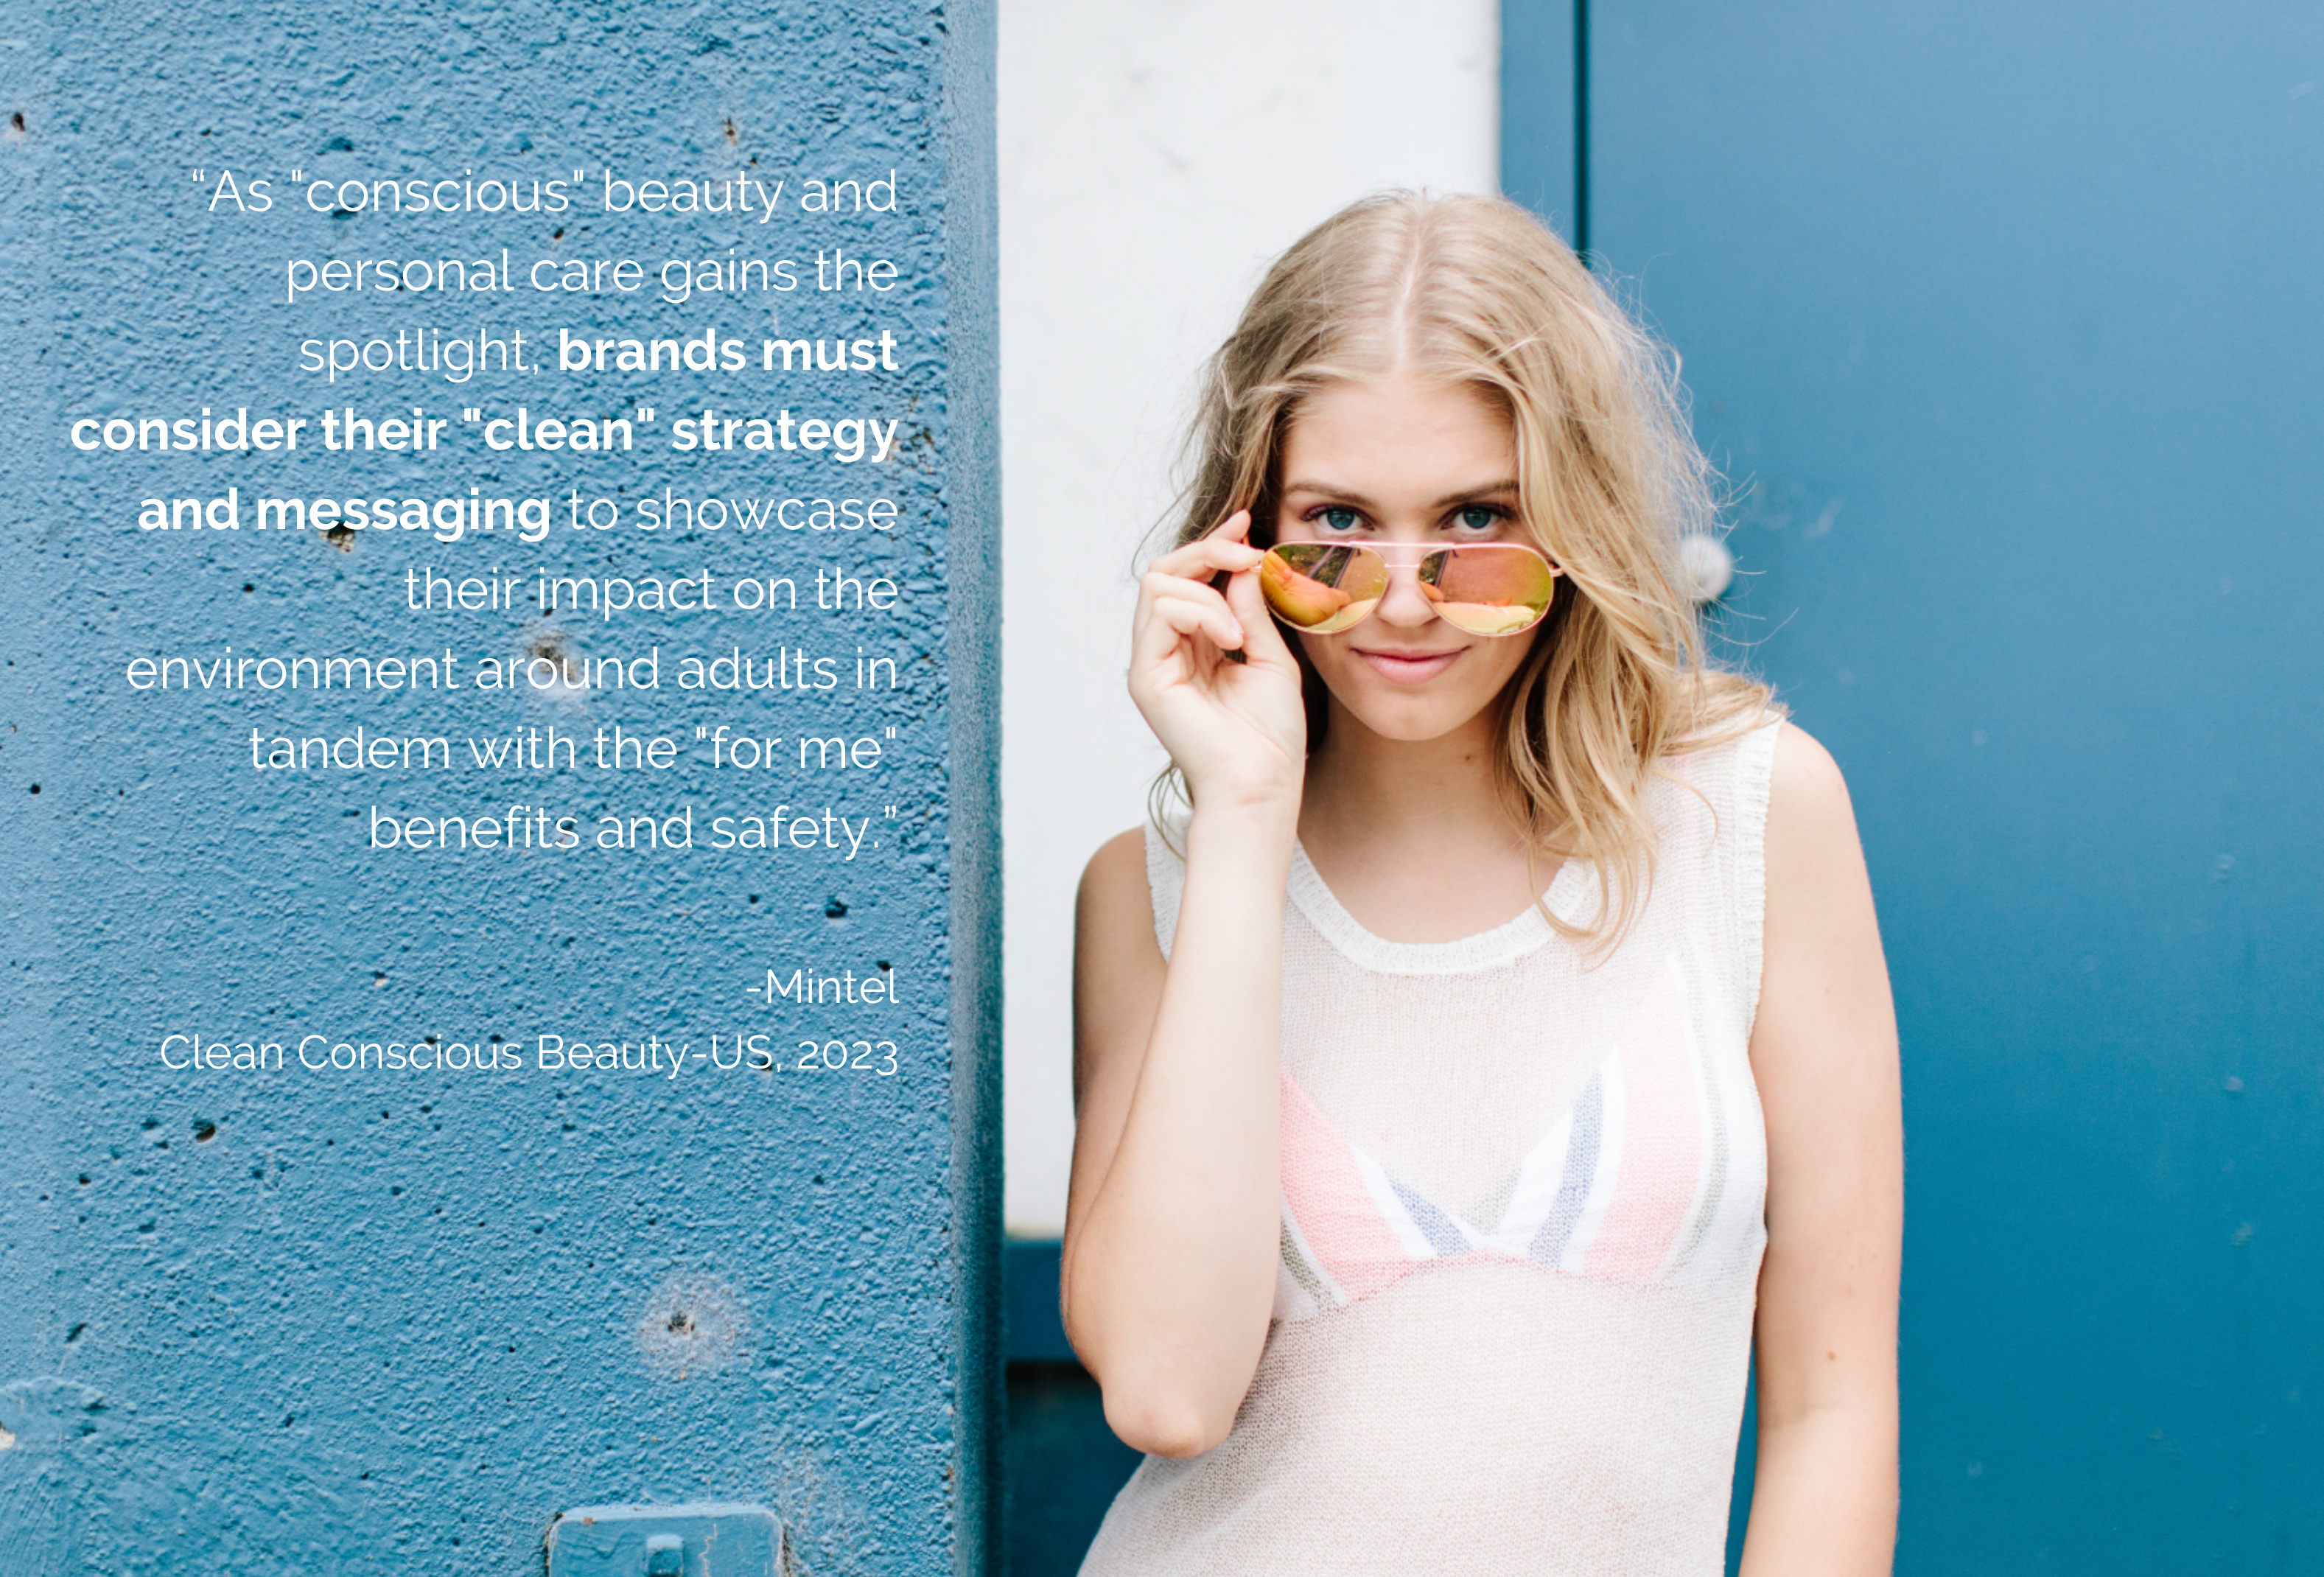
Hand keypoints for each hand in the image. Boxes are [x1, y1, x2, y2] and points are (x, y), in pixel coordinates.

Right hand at [1127, 511, 1306, 812]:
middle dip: (1209, 550)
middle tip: (1249, 555)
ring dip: (1208, 589)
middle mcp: (1165, 650)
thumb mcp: (1272, 657)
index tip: (1249, 522)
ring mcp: (1151, 662)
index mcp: (1194, 645)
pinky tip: (1230, 639)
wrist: (1262, 785)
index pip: (1190, 577)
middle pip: (1166, 570)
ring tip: (1240, 629)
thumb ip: (1254, 610)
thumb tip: (1245, 560)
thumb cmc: (1271, 736)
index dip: (1216, 543)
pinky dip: (1200, 611)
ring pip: (1159, 583)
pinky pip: (1161, 611)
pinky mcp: (1145, 677)